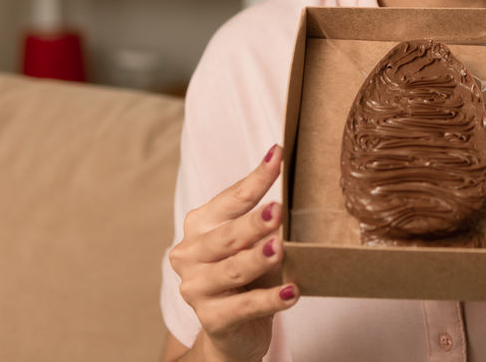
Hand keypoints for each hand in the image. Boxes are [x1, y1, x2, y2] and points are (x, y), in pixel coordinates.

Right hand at [167, 144, 298, 361]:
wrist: (233, 330)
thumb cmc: (249, 276)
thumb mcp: (255, 243)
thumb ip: (266, 221)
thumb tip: (295, 192)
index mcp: (200, 226)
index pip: (231, 198)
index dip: (256, 179)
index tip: (278, 155)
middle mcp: (190, 254)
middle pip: (227, 235)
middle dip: (253, 223)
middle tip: (277, 211)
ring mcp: (196, 288)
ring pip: (232, 270)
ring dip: (257, 259)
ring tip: (279, 248)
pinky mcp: (211, 319)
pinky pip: (243, 307)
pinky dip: (269, 299)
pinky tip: (291, 292)